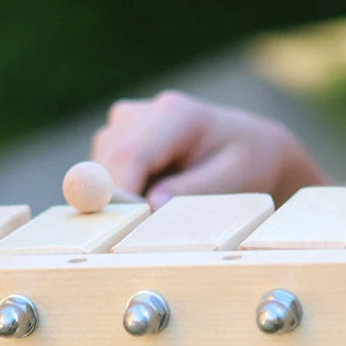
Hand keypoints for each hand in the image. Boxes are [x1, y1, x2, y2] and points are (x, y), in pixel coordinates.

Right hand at [91, 90, 327, 208]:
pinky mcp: (114, 140)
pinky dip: (120, 195)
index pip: (131, 154)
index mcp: (176, 114)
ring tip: (162, 208)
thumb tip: (151, 205)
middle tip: (146, 233)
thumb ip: (192, 191)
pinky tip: (152, 197)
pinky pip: (101, 177)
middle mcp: (141, 112)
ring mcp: (122, 125)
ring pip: (98, 173)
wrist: (248, 149)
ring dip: (120, 199)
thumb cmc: (246, 164)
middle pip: (107, 164)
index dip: (118, 192)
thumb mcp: (232, 180)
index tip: (119, 228)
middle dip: (117, 204)